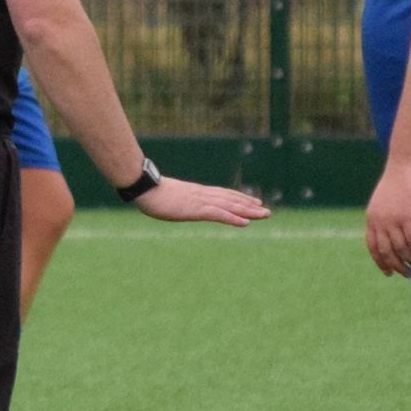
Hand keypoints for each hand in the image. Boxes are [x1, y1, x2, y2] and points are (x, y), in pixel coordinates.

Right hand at [132, 177, 270, 225]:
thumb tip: (173, 202)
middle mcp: (203, 195)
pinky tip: (245, 223)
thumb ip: (176, 199)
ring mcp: (200, 201)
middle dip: (249, 205)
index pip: (223, 195)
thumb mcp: (167, 197)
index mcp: (197, 193)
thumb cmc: (150, 192)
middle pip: (231, 200)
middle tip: (267, 211)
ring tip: (264, 215)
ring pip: (230, 206)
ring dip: (248, 211)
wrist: (144, 187)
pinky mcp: (196, 209)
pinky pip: (219, 214)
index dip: (239, 199)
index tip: (253, 202)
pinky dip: (233, 218)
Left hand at [365, 158, 410, 276]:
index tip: (388, 272)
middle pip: (386, 252)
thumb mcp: (385, 199)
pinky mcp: (410, 217)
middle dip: (397, 266)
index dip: (380, 262)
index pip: (372, 246)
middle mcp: (380, 221)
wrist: (406, 162)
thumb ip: (386, 215)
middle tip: (408, 275)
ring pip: (402, 249)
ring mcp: (394, 220)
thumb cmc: (399, 178)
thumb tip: (393, 231)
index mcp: (372, 217)